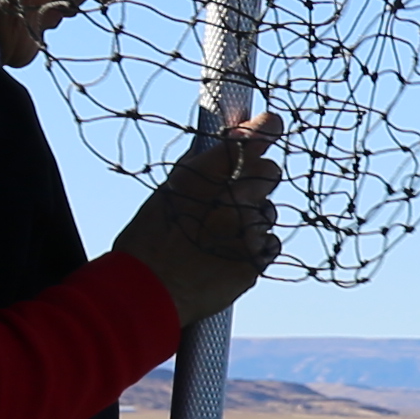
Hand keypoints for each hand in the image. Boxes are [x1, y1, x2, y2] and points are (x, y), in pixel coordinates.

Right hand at [111, 110, 285, 324]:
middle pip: (270, 171)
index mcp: (203, 176)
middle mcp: (230, 199)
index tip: (272, 124)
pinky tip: (229, 255)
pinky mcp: (255, 261)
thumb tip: (231, 138)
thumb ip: (202, 167)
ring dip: (253, 218)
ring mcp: (246, 231)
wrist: (147, 294)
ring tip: (220, 236)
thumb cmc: (149, 241)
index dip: (265, 129)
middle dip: (259, 177)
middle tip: (239, 193)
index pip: (249, 140)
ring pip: (269, 211)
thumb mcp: (167, 193)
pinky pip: (271, 242)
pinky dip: (256, 247)